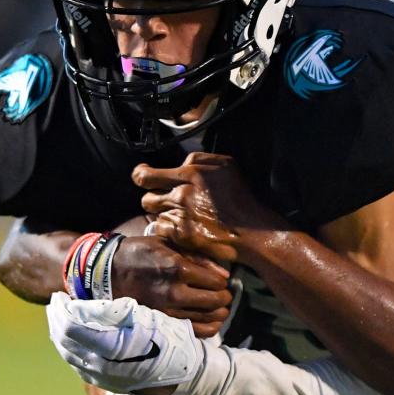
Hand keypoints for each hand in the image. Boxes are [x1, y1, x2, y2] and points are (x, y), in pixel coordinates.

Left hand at [47, 293, 203, 394]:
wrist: (183, 378)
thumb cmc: (173, 343)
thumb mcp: (151, 320)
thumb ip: (120, 312)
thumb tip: (92, 305)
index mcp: (110, 349)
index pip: (71, 328)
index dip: (62, 309)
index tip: (60, 295)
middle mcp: (99, 366)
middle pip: (62, 340)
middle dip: (56, 318)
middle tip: (56, 301)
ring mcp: (98, 376)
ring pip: (66, 352)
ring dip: (58, 332)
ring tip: (59, 315)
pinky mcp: (102, 381)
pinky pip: (75, 362)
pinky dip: (67, 345)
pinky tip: (70, 335)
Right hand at [111, 235, 231, 337]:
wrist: (110, 272)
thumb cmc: (142, 252)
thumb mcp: (170, 245)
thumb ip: (200, 258)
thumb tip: (225, 274)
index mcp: (178, 269)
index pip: (216, 282)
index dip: (223, 282)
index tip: (221, 281)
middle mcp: (175, 292)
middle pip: (215, 301)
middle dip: (224, 298)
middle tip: (224, 295)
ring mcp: (168, 310)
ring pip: (207, 318)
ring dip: (219, 314)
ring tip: (220, 308)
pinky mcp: (162, 322)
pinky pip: (193, 332)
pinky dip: (208, 329)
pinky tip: (213, 323)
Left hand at [133, 152, 288, 264]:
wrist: (251, 231)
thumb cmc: (242, 198)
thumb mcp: (228, 166)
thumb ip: (202, 159)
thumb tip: (183, 162)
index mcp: (191, 173)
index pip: (147, 174)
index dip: (141, 175)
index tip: (143, 176)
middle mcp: (182, 193)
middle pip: (146, 196)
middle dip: (152, 197)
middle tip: (164, 199)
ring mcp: (180, 215)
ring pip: (153, 213)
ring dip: (161, 212)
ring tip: (178, 213)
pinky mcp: (180, 235)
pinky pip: (160, 228)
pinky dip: (167, 228)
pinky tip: (181, 227)